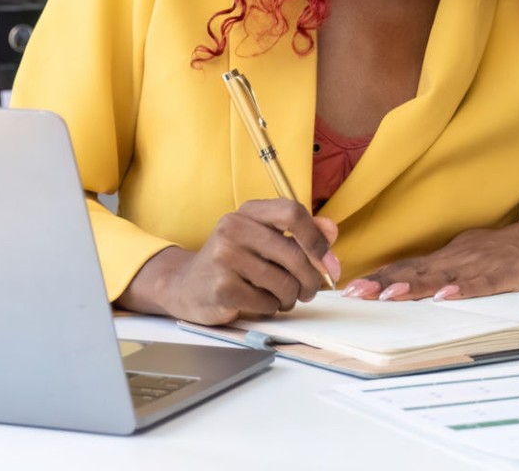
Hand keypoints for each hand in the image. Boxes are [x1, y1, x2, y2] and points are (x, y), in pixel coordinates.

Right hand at [117, 200, 339, 325]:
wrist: (186, 285)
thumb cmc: (233, 262)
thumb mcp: (263, 239)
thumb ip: (299, 233)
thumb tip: (331, 231)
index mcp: (248, 211)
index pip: (292, 212)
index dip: (317, 239)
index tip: (329, 262)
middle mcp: (233, 227)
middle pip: (294, 254)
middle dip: (311, 279)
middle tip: (309, 291)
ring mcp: (224, 256)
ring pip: (284, 283)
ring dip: (290, 297)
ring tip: (281, 297)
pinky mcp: (221, 287)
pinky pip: (266, 302)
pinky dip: (270, 307)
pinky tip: (258, 302)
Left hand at [343, 211, 518, 302]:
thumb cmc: (510, 250)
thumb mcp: (472, 256)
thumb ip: (446, 269)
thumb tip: (417, 282)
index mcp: (449, 255)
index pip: (408, 266)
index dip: (380, 276)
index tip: (352, 287)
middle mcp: (458, 257)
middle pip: (415, 270)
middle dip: (383, 282)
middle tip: (354, 292)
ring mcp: (480, 264)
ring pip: (441, 276)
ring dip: (414, 286)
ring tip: (389, 295)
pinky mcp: (504, 274)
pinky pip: (480, 283)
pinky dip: (462, 289)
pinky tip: (446, 295)